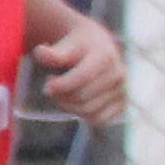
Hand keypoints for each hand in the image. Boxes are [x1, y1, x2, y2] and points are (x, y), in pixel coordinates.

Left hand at [31, 7, 124, 124]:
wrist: (98, 47)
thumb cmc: (78, 46)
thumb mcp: (65, 45)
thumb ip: (52, 52)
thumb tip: (41, 53)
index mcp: (106, 56)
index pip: (83, 76)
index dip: (62, 85)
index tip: (47, 86)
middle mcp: (119, 74)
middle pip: (82, 96)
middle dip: (60, 95)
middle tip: (50, 86)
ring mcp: (123, 90)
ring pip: (88, 110)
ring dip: (67, 106)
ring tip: (60, 94)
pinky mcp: (122, 104)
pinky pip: (98, 119)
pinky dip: (82, 115)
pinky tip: (74, 103)